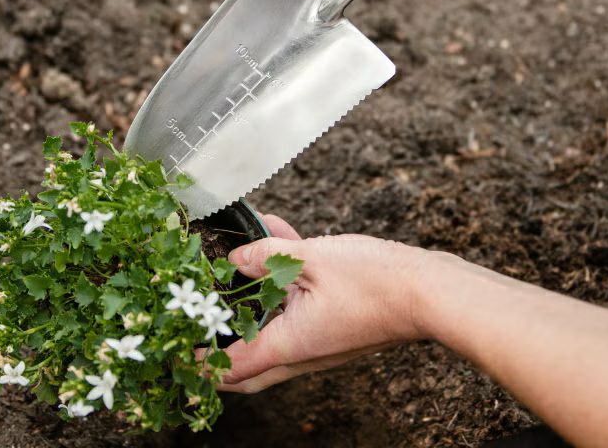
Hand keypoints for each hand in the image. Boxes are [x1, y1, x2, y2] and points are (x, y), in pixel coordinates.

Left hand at [200, 215, 426, 392]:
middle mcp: (304, 352)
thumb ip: (268, 256)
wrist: (428, 290)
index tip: (179, 357)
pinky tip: (281, 242)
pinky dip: (285, 285)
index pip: (232, 366)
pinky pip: (300, 309)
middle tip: (200, 334)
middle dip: (222, 353)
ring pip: (274, 332)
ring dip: (254, 303)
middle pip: (250, 365)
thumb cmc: (376, 281)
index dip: (202, 363)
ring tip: (239, 261)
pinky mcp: (337, 325)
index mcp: (291, 344)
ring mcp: (322, 341)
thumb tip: (236, 259)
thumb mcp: (312, 259)